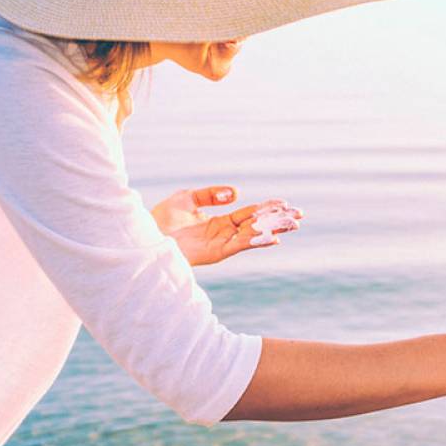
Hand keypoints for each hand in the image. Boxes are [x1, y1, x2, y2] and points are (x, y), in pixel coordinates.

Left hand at [150, 186, 302, 265]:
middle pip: (257, 225)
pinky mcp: (215, 253)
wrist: (144, 236)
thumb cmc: (160, 219)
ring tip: (293, 224)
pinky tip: (272, 237)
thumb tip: (235, 192)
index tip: (285, 203)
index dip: (266, 208)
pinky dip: (257, 241)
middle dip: (278, 220)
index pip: (249, 214)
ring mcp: (220, 244)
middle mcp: (223, 234)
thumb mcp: (188, 198)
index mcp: (219, 222)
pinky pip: (240, 245)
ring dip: (274, 230)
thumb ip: (211, 195)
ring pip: (253, 236)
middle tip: (300, 215)